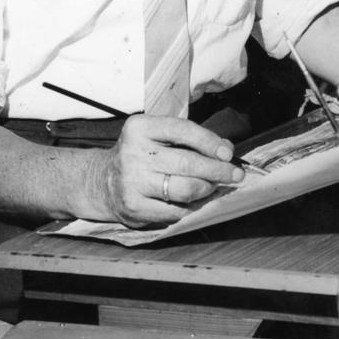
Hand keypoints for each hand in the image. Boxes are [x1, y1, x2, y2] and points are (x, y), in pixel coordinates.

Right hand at [85, 115, 244, 227]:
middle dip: (217, 170)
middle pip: (187, 163)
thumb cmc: (142, 154)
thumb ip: (191, 138)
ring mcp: (132, 181)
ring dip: (207, 189)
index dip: (209, 141)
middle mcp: (134, 153)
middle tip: (236, 175)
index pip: (182, 130)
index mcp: (140, 127)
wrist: (102, 181)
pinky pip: (174, 211)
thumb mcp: (159, 136)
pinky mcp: (134, 207)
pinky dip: (191, 208)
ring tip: (214, 187)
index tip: (228, 153)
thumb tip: (226, 149)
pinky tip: (197, 202)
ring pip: (184, 189)